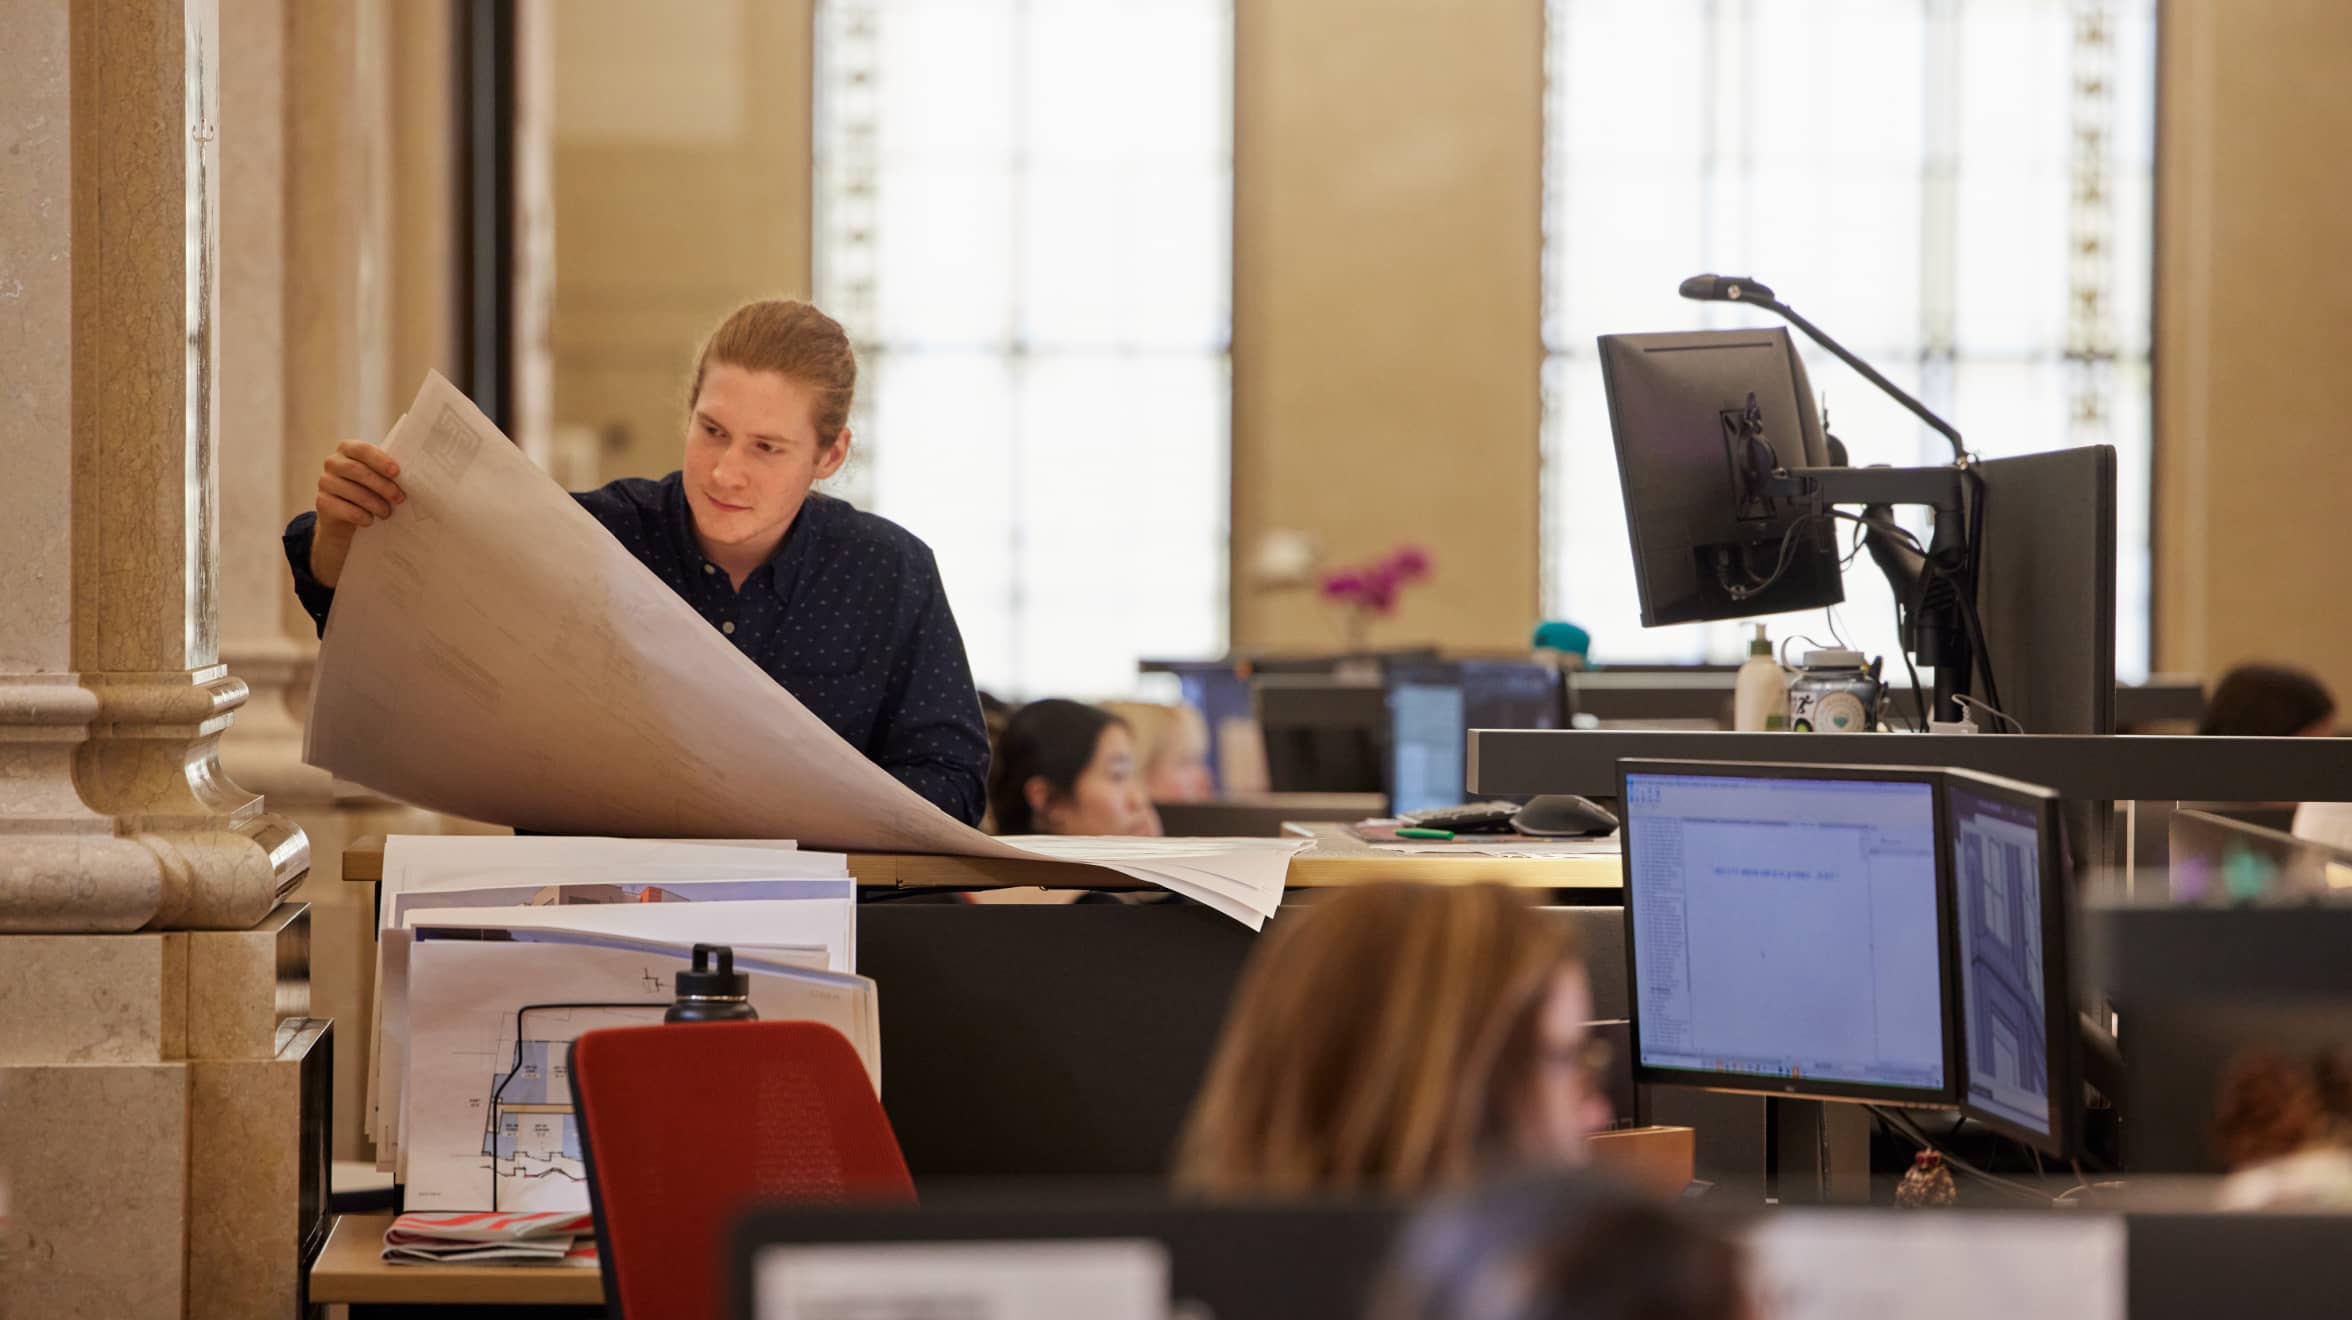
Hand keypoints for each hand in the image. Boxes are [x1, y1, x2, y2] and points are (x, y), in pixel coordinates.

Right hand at [308, 440, 404, 587]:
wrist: (345, 519)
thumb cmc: (368, 492)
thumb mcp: (377, 478)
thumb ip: (388, 471)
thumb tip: (418, 472)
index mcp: (347, 450)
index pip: (361, 449)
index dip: (379, 460)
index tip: (397, 472)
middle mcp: (332, 463)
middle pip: (358, 471)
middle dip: (383, 486)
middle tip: (400, 498)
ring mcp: (324, 482)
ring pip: (353, 492)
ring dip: (376, 504)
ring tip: (387, 513)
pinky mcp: (321, 503)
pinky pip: (345, 509)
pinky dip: (362, 516)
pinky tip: (370, 520)